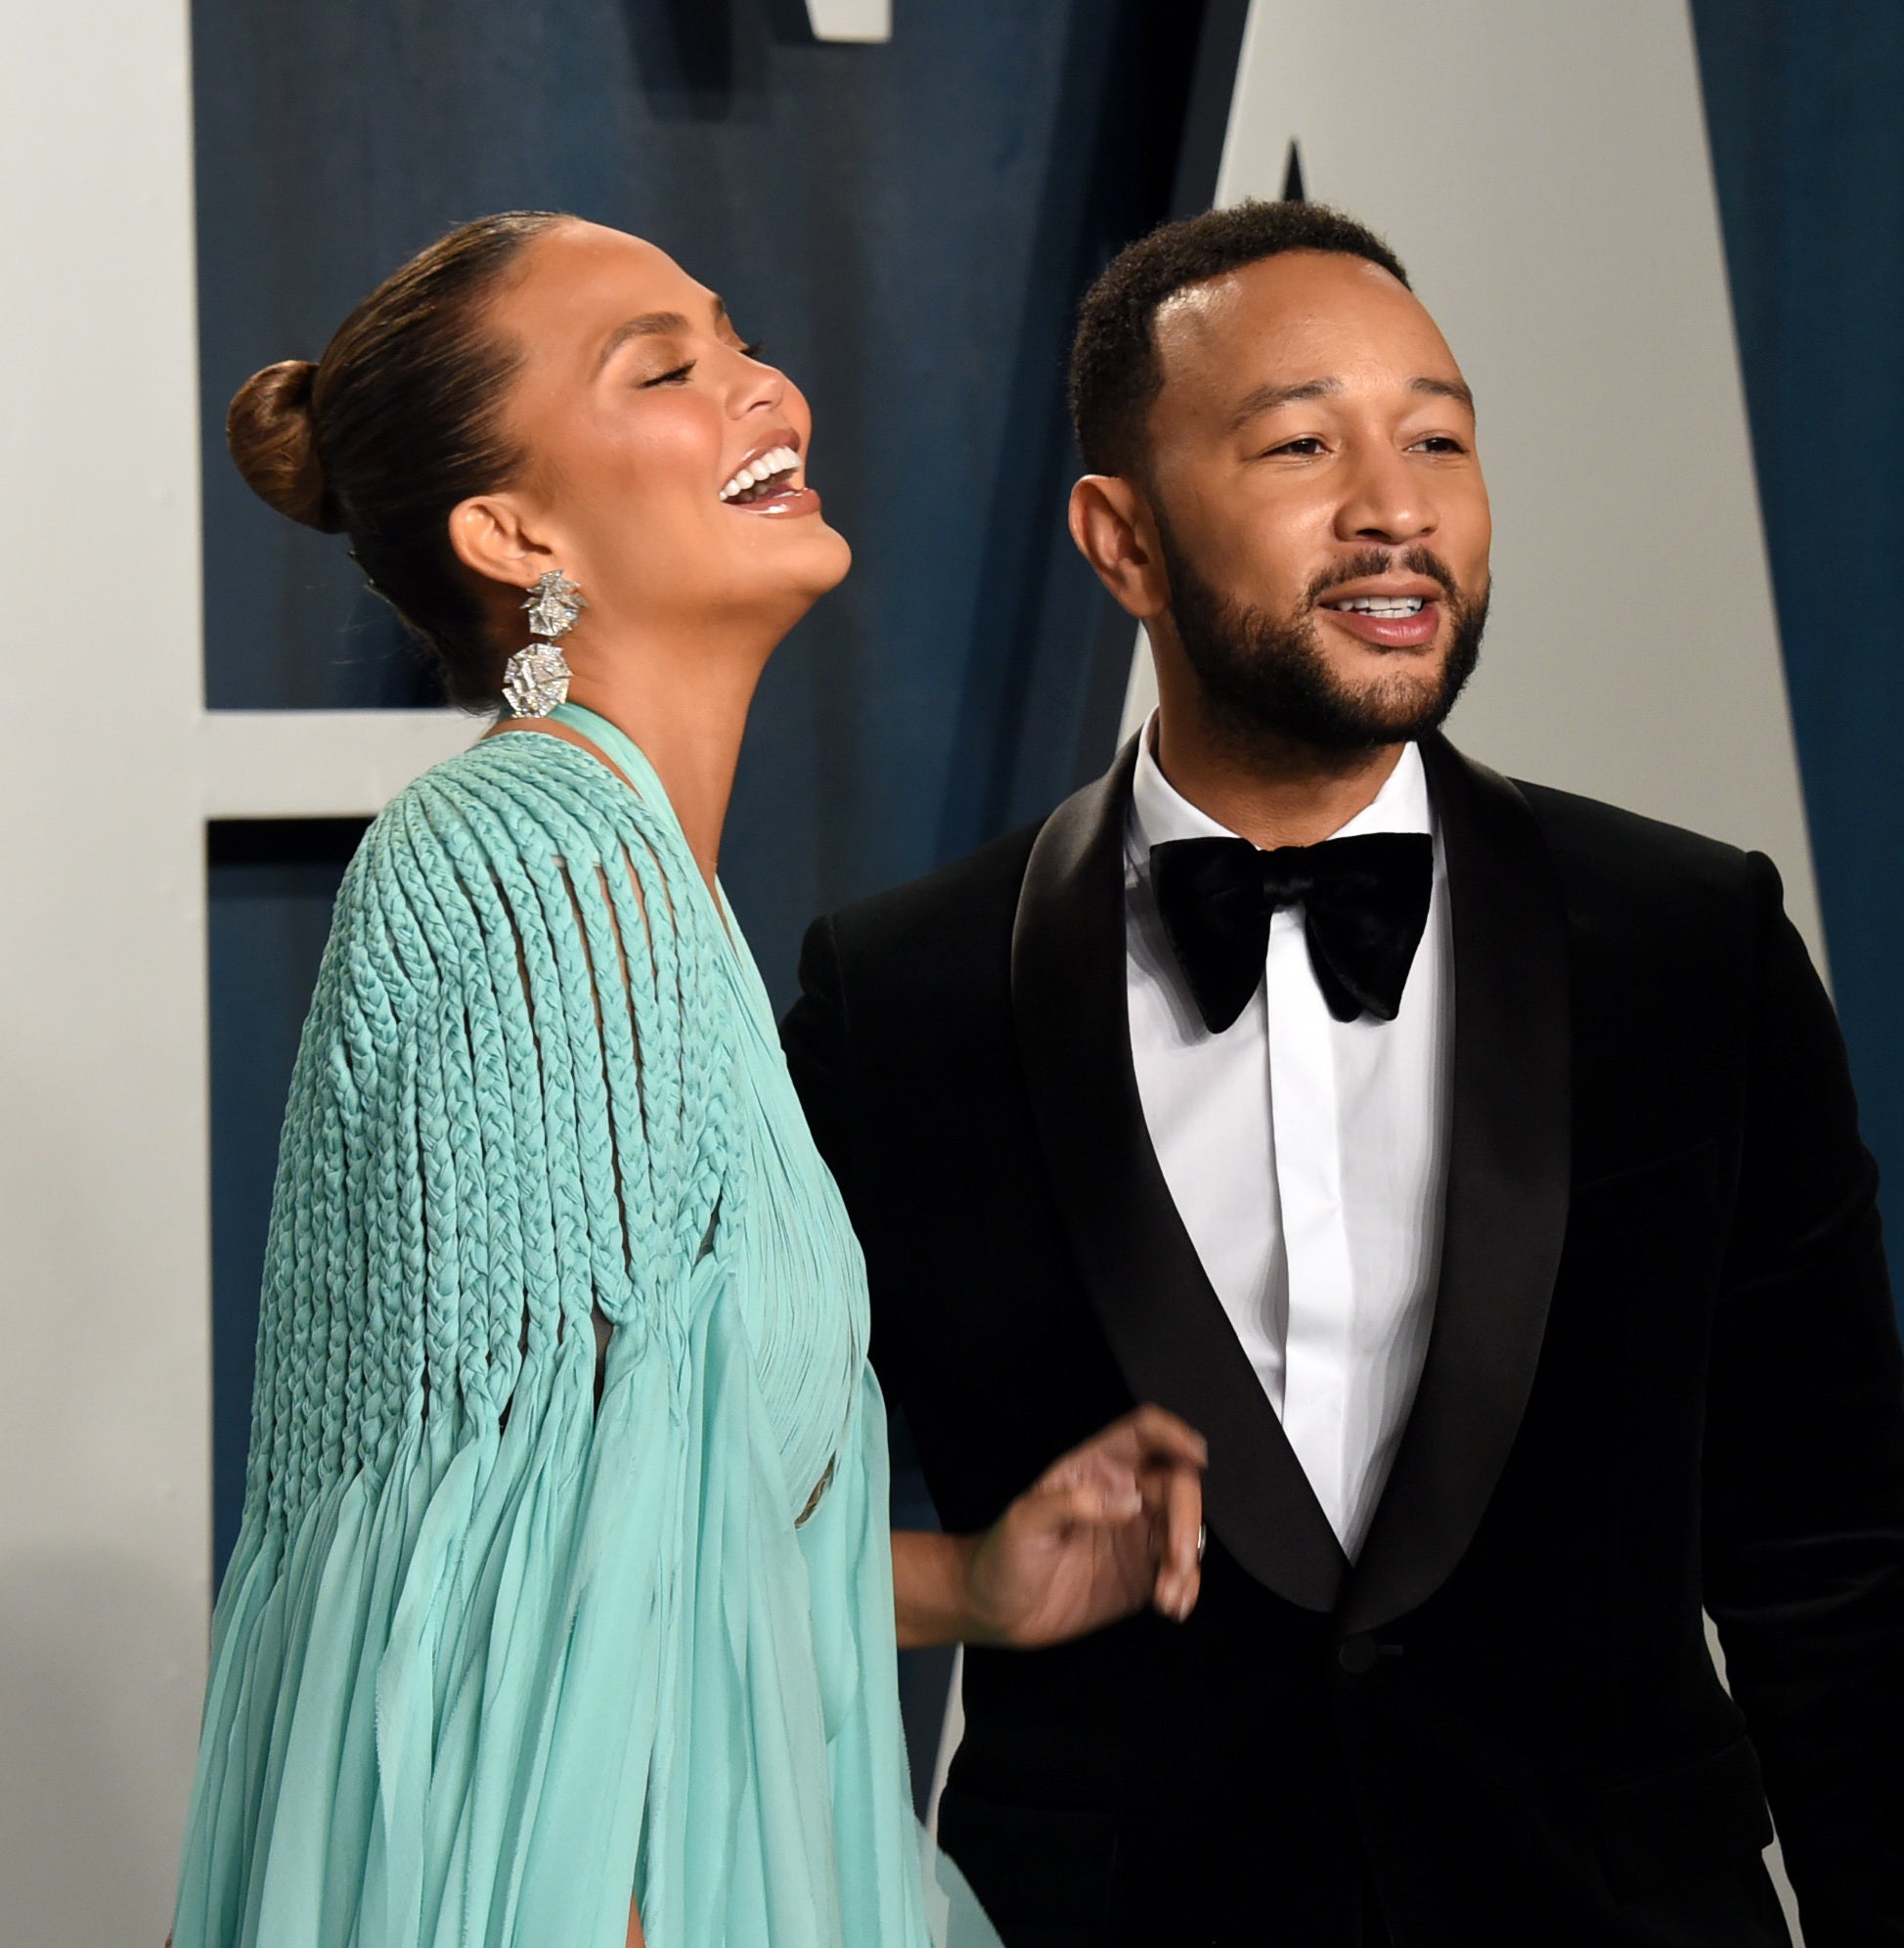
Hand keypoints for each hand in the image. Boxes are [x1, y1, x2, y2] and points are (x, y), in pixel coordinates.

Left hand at [964, 1405, 1206, 1647]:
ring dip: (1187, 1561)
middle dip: (1186, 1520)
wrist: (994, 1612)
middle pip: (1176, 1485)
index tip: (1196, 1455)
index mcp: (1094, 1469)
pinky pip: (1178, 1572)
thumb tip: (1132, 1502)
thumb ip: (1075, 1504)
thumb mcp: (1025, 1521)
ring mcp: (1135, 1536)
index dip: (1173, 1434)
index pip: (1143, 1434)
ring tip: (1167, 1598)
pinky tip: (1172, 1607)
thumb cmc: (1002, 1555)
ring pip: (1184, 1529)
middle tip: (1178, 1559)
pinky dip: (1186, 1587)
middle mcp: (1122, 1495)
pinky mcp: (1141, 1575)